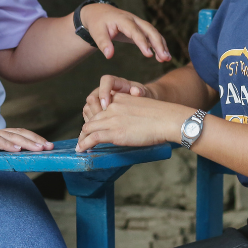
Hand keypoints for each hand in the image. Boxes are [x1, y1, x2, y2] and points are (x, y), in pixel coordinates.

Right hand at [0, 128, 52, 177]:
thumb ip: (1, 160)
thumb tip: (19, 164)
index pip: (19, 135)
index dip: (34, 139)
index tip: (48, 146)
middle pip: (18, 133)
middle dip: (35, 139)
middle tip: (49, 146)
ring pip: (9, 135)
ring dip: (26, 141)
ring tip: (38, 148)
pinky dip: (7, 144)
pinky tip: (17, 149)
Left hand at [76, 92, 192, 151]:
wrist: (167, 119)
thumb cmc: (161, 117)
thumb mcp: (141, 108)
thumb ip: (130, 113)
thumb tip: (129, 126)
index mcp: (120, 98)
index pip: (100, 109)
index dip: (94, 120)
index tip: (92, 129)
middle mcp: (113, 107)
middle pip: (92, 119)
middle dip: (86, 131)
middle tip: (83, 140)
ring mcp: (112, 119)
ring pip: (89, 128)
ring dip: (82, 139)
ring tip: (80, 147)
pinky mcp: (114, 132)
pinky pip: (93, 138)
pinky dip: (84, 144)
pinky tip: (81, 149)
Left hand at [80, 4, 170, 61]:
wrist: (99, 13)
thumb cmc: (98, 23)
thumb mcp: (96, 32)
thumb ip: (103, 43)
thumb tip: (109, 56)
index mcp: (123, 20)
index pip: (135, 31)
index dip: (142, 43)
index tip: (149, 55)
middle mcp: (134, 20)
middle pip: (150, 30)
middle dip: (158, 43)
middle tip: (165, 57)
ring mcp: (138, 23)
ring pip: (153, 32)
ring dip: (161, 45)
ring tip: (167, 58)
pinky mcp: (140, 28)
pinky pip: (152, 36)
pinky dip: (158, 45)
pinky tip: (161, 56)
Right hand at [82, 74, 155, 121]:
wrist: (143, 106)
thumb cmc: (143, 98)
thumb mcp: (145, 94)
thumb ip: (140, 92)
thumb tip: (136, 91)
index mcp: (116, 82)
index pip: (106, 81)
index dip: (104, 92)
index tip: (107, 105)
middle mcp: (105, 90)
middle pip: (92, 97)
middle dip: (97, 111)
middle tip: (104, 121)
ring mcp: (99, 102)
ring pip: (88, 108)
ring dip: (93, 119)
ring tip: (103, 128)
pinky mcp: (97, 112)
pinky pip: (89, 117)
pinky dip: (93, 124)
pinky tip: (101, 131)